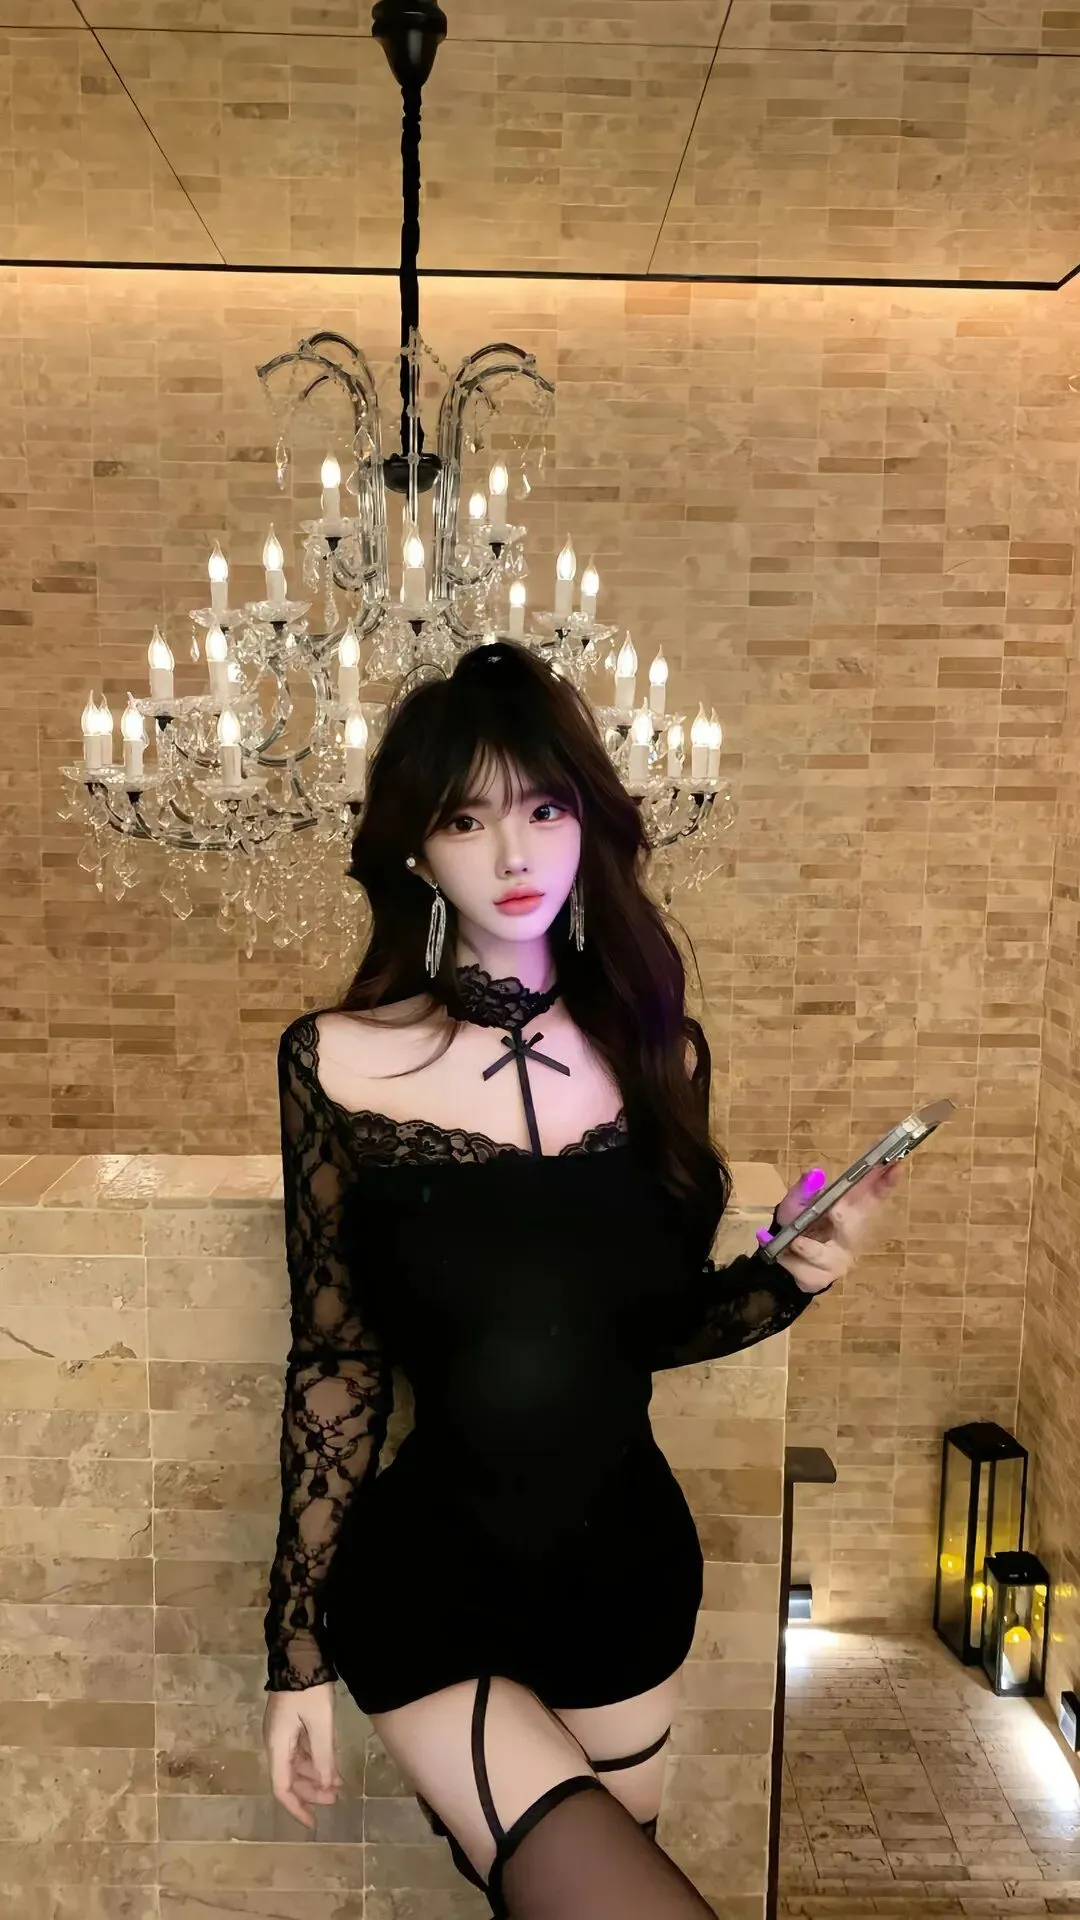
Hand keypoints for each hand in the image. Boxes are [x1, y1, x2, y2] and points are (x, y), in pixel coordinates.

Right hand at [264, 1682, 341, 1830]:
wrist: (299, 1653)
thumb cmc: (309, 1689)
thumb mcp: (320, 1723)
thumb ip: (323, 1756)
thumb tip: (326, 1785)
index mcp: (277, 1746)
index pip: (282, 1788)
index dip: (297, 1808)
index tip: (313, 1823)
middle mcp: (275, 1743)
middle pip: (290, 1778)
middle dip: (311, 1791)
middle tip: (336, 1798)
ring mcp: (282, 1732)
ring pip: (297, 1765)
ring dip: (315, 1776)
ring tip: (339, 1783)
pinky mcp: (290, 1722)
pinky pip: (301, 1750)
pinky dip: (315, 1760)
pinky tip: (331, 1764)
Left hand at [756, 1161, 902, 1294]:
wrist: (781, 1255)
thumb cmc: (797, 1223)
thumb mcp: (795, 1202)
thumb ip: (804, 1188)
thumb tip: (814, 1174)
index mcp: (849, 1210)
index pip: (873, 1195)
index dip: (885, 1181)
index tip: (895, 1165)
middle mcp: (850, 1235)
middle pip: (853, 1226)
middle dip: (844, 1217)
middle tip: (836, 1210)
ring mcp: (839, 1259)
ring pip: (824, 1254)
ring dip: (807, 1247)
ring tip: (793, 1240)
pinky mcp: (823, 1277)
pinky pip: (805, 1269)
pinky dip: (789, 1260)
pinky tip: (780, 1250)